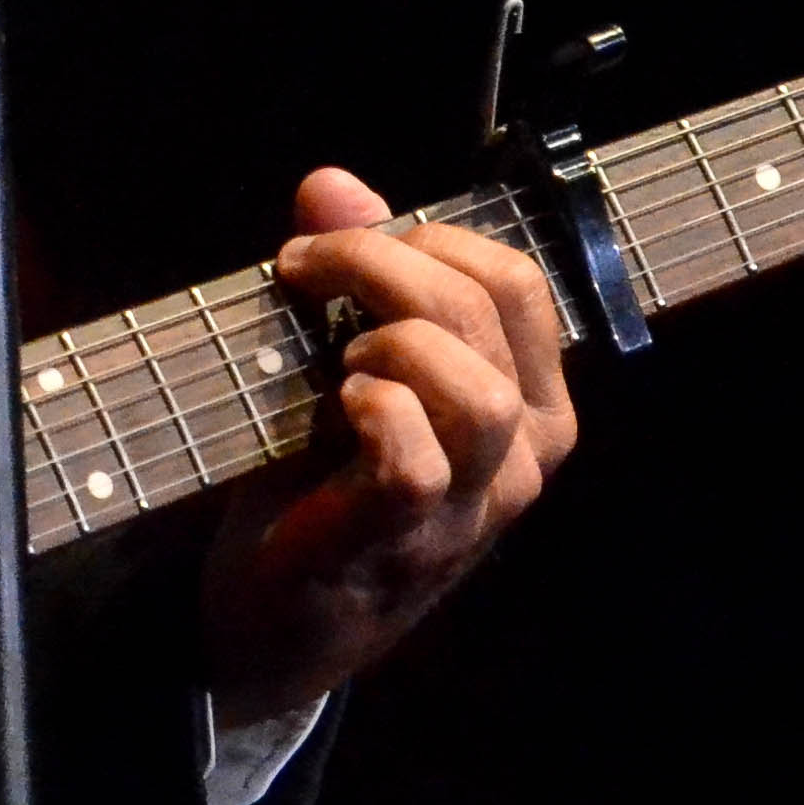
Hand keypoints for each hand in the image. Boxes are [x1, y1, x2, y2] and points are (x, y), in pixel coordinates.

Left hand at [200, 167, 577, 729]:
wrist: (277, 621)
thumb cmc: (324, 479)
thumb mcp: (344, 363)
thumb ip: (351, 272)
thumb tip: (331, 183)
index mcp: (526, 401)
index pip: (518, 284)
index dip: (429, 237)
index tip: (334, 241)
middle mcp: (522, 455)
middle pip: (488, 313)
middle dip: (385, 263)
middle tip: (303, 269)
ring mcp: (472, 507)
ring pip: (475, 393)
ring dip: (392, 343)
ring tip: (339, 359)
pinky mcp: (405, 542)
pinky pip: (416, 462)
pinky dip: (376, 414)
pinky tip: (340, 407)